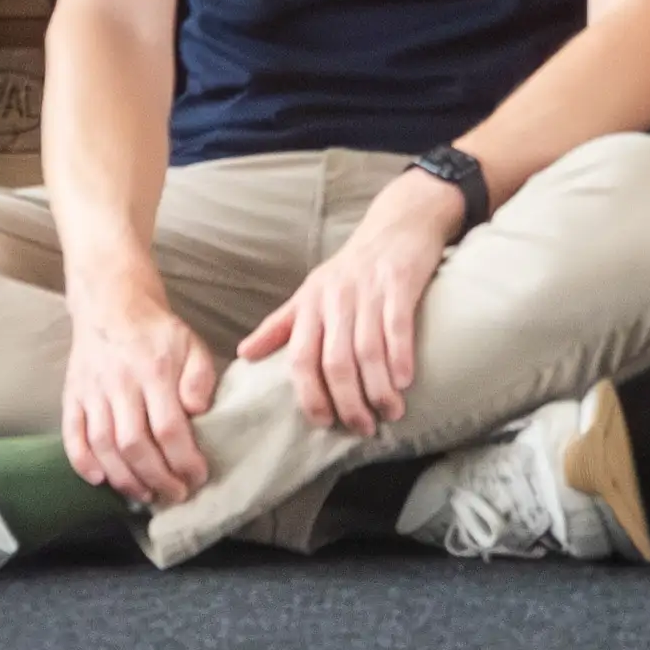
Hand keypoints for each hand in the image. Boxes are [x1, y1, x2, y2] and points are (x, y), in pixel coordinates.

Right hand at [60, 294, 222, 507]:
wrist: (112, 305)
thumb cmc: (157, 332)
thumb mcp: (192, 344)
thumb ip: (200, 377)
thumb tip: (198, 411)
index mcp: (154, 370)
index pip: (169, 427)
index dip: (184, 460)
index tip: (198, 477)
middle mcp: (120, 383)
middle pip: (134, 444)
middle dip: (157, 478)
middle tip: (175, 494)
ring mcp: (92, 391)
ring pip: (103, 446)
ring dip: (124, 478)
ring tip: (146, 495)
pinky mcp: (72, 395)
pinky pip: (72, 435)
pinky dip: (82, 462)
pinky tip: (100, 480)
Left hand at [238, 174, 460, 434]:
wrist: (397, 222)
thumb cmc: (351, 267)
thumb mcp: (310, 292)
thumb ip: (280, 325)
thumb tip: (244, 354)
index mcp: (310, 303)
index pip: (300, 358)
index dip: (310, 394)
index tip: (323, 423)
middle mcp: (335, 298)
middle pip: (335, 362)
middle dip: (348, 402)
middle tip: (362, 427)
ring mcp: (368, 290)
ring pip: (367, 351)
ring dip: (378, 389)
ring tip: (390, 413)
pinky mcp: (399, 282)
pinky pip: (397, 327)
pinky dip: (400, 357)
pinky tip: (405, 382)